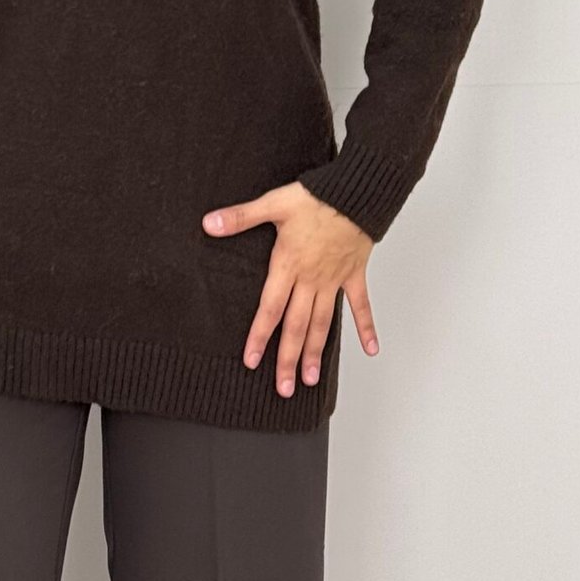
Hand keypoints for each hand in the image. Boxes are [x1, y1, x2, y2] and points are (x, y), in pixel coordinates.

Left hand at [201, 180, 378, 396]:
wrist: (356, 192)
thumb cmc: (316, 196)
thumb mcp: (273, 203)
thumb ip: (240, 217)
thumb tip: (209, 224)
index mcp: (288, 265)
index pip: (270, 309)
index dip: (260, 336)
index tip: (253, 362)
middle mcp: (311, 279)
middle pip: (297, 326)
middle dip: (288, 358)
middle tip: (283, 389)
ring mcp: (334, 279)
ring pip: (323, 323)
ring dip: (316, 352)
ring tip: (311, 379)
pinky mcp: (354, 273)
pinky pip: (360, 305)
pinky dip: (366, 327)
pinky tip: (371, 350)